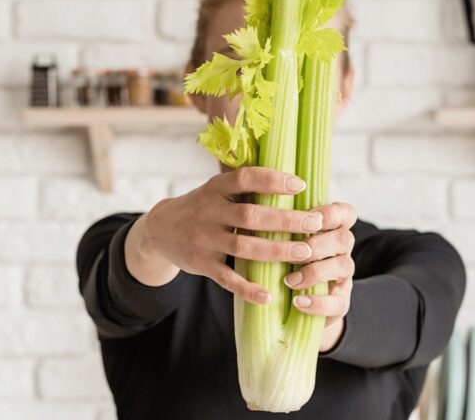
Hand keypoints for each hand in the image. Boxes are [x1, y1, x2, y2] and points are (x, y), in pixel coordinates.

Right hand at [140, 167, 336, 305]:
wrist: (160, 229)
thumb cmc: (203, 206)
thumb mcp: (216, 189)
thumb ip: (244, 186)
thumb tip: (291, 179)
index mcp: (215, 188)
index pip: (245, 178)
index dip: (272, 180)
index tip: (300, 184)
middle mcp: (209, 211)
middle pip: (250, 215)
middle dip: (285, 220)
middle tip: (314, 223)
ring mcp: (204, 239)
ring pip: (243, 247)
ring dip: (276, 251)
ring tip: (305, 253)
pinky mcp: (201, 263)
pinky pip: (226, 278)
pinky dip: (247, 288)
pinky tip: (268, 295)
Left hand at [282, 202, 356, 350]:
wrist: (293, 299)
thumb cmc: (286, 255)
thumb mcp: (287, 234)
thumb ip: (282, 221)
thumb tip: (255, 198)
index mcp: (334, 227)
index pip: (346, 213)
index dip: (332, 213)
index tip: (312, 216)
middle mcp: (343, 249)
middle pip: (344, 238)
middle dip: (318, 244)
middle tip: (295, 251)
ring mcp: (344, 275)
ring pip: (344, 266)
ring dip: (315, 272)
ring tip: (289, 280)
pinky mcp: (340, 301)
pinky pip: (338, 303)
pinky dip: (317, 303)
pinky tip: (297, 302)